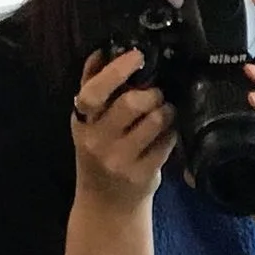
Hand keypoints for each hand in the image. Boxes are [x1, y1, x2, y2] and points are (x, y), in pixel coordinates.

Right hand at [71, 48, 174, 207]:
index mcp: (82, 122)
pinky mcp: (142, 174)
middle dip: (152, 93)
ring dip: (165, 110)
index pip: (94, 91)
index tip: (137, 57)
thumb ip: (92, 87)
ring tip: (163, 112)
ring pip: (154, 120)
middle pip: (132, 103)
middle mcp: (98, 141)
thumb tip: (102, 51)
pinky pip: (167, 141)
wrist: (106, 204)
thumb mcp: (89, 123)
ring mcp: (120, 160)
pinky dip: (171, 132)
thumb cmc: (99, 154)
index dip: (117, 70)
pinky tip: (166, 133)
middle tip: (156, 94)